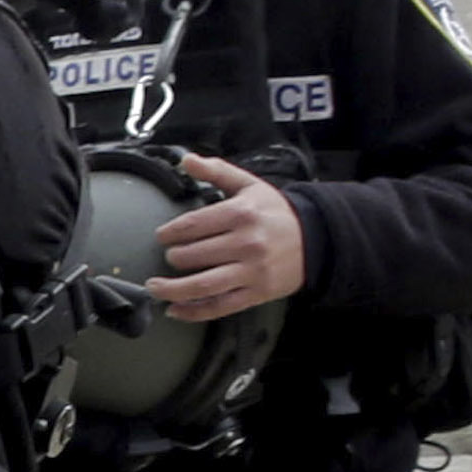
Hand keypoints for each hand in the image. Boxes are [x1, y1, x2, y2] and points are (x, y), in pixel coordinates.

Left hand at [158, 156, 309, 318]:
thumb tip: (186, 160)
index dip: (170, 233)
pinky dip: (194, 311)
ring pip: (204, 285)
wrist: (316, 239)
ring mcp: (253, 271)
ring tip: (155, 288)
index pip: (193, 225)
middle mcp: (247, 243)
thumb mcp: (248, 185)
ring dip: (172, 290)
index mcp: (242, 214)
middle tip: (169, 257)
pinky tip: (175, 310)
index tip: (162, 236)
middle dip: (173, 258)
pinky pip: (221, 306)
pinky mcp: (258, 293)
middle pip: (195, 255)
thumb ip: (216, 171)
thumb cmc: (275, 212)